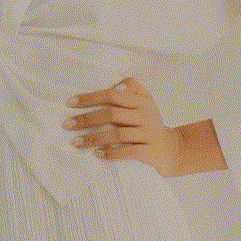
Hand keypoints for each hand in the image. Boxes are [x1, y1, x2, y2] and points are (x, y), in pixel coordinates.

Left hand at [62, 76, 180, 178]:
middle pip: (112, 114)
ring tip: (76, 143)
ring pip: (118, 134)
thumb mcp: (145, 102)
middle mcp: (146, 115)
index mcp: (142, 101)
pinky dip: (111, 153)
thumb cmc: (150, 124)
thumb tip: (116, 85)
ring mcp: (149, 134)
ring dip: (94, 138)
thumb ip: (132, 88)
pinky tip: (97, 154)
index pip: (112, 95)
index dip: (90, 98)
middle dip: (86, 119)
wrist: (173, 150)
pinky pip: (129, 152)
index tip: (70, 103)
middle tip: (67, 125)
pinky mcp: (151, 152)